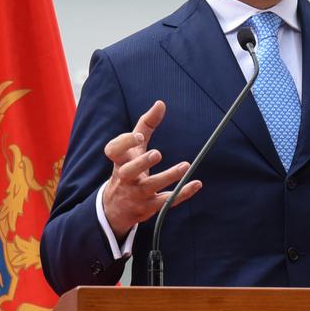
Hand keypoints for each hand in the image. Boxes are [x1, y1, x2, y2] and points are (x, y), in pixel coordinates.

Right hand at [99, 100, 199, 238]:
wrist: (115, 208)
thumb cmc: (127, 168)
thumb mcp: (132, 149)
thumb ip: (145, 125)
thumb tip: (161, 103)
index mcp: (119, 161)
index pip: (113, 150)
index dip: (124, 143)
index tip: (139, 137)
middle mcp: (125, 177)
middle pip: (129, 171)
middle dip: (142, 163)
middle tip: (157, 153)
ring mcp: (137, 193)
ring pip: (151, 186)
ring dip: (168, 176)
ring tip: (185, 166)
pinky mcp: (149, 206)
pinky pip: (166, 201)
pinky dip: (182, 193)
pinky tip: (196, 184)